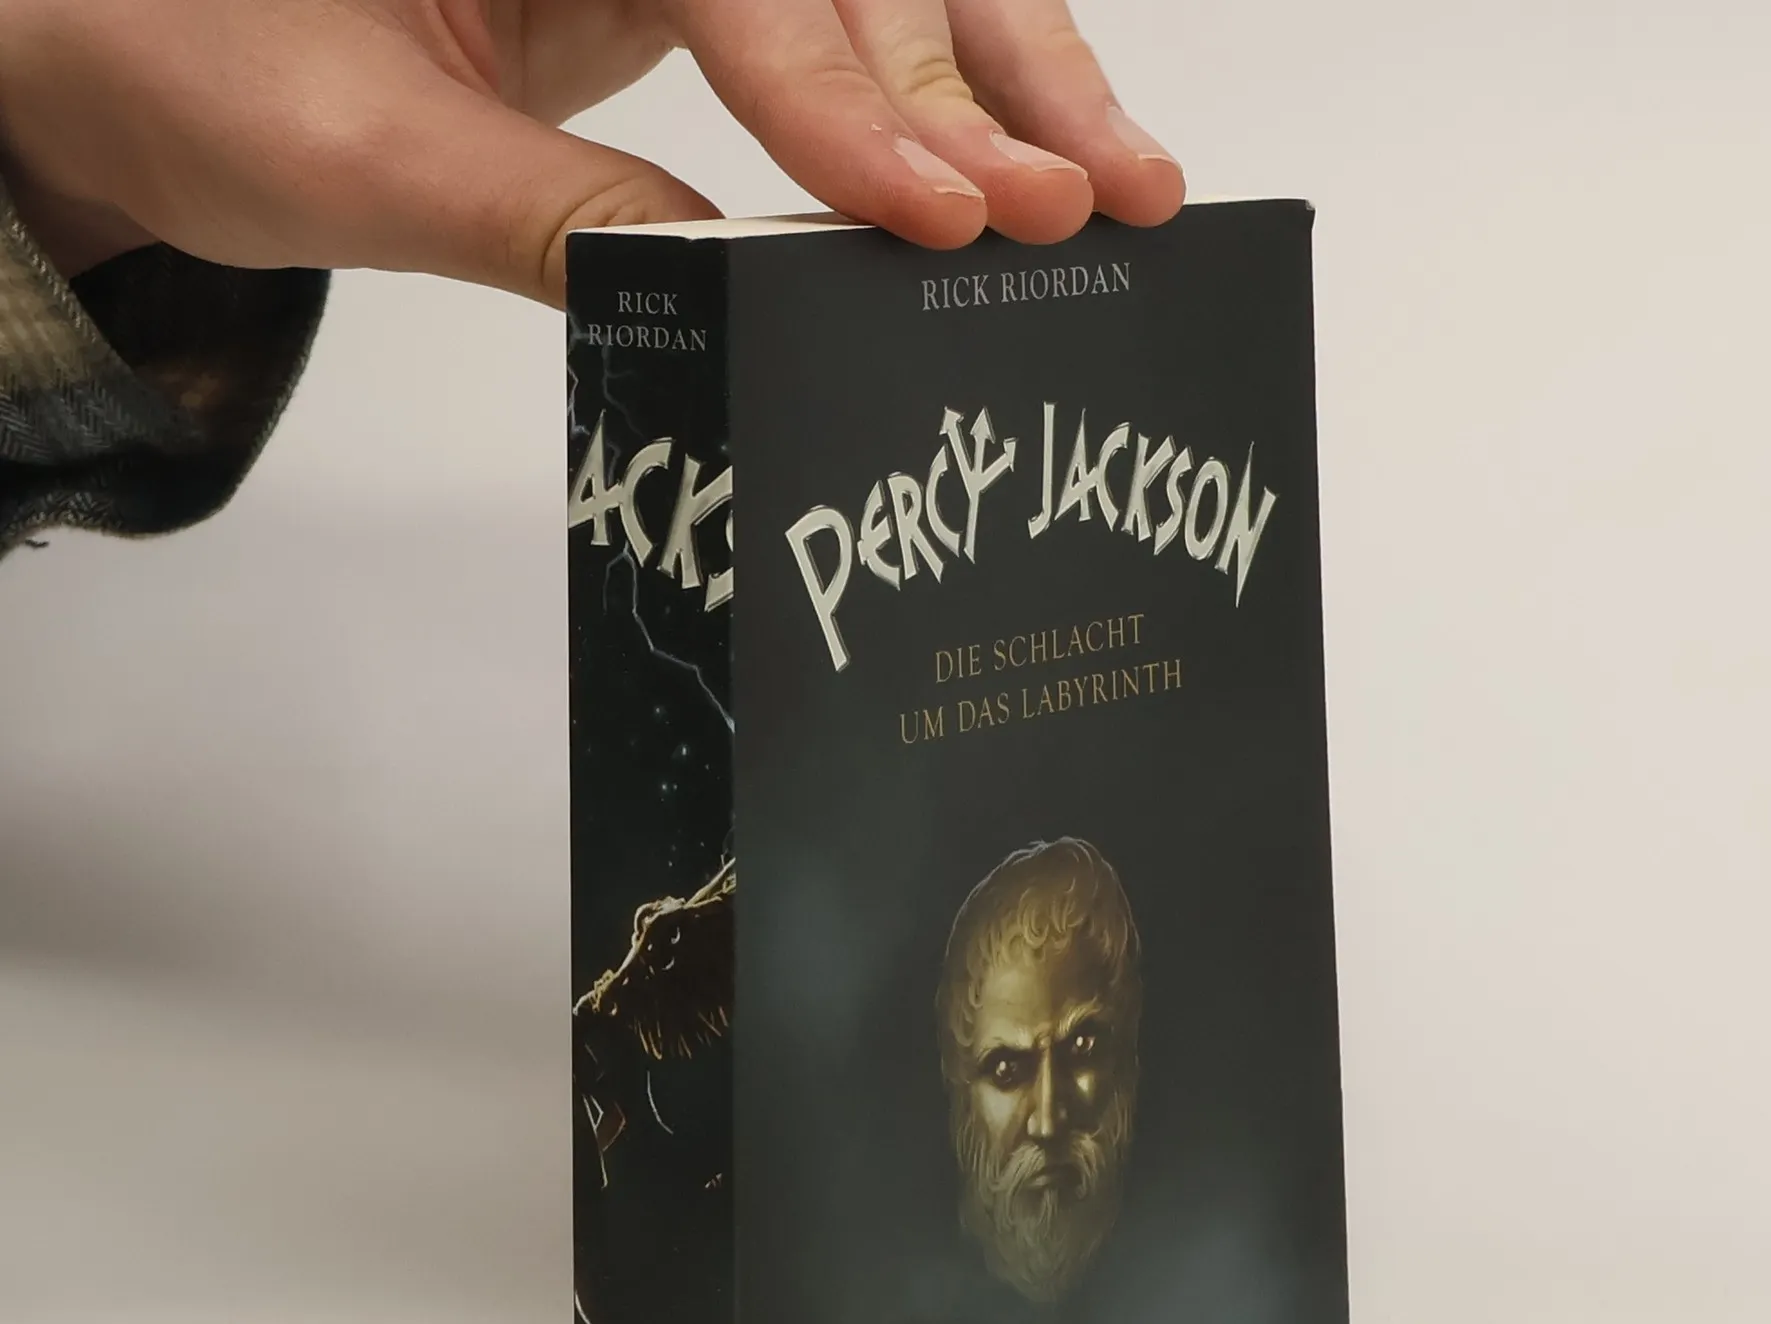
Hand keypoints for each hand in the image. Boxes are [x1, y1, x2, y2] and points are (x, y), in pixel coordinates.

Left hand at [0, 0, 1184, 304]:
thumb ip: (552, 215)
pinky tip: (1009, 175)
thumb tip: (736, 294)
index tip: (937, 221)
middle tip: (1098, 196)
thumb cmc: (181, 56)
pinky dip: (924, 114)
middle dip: (987, 77)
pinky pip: (831, 40)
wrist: (111, 48)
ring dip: (1001, 89)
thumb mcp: (353, 153)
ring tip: (1115, 190)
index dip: (847, 103)